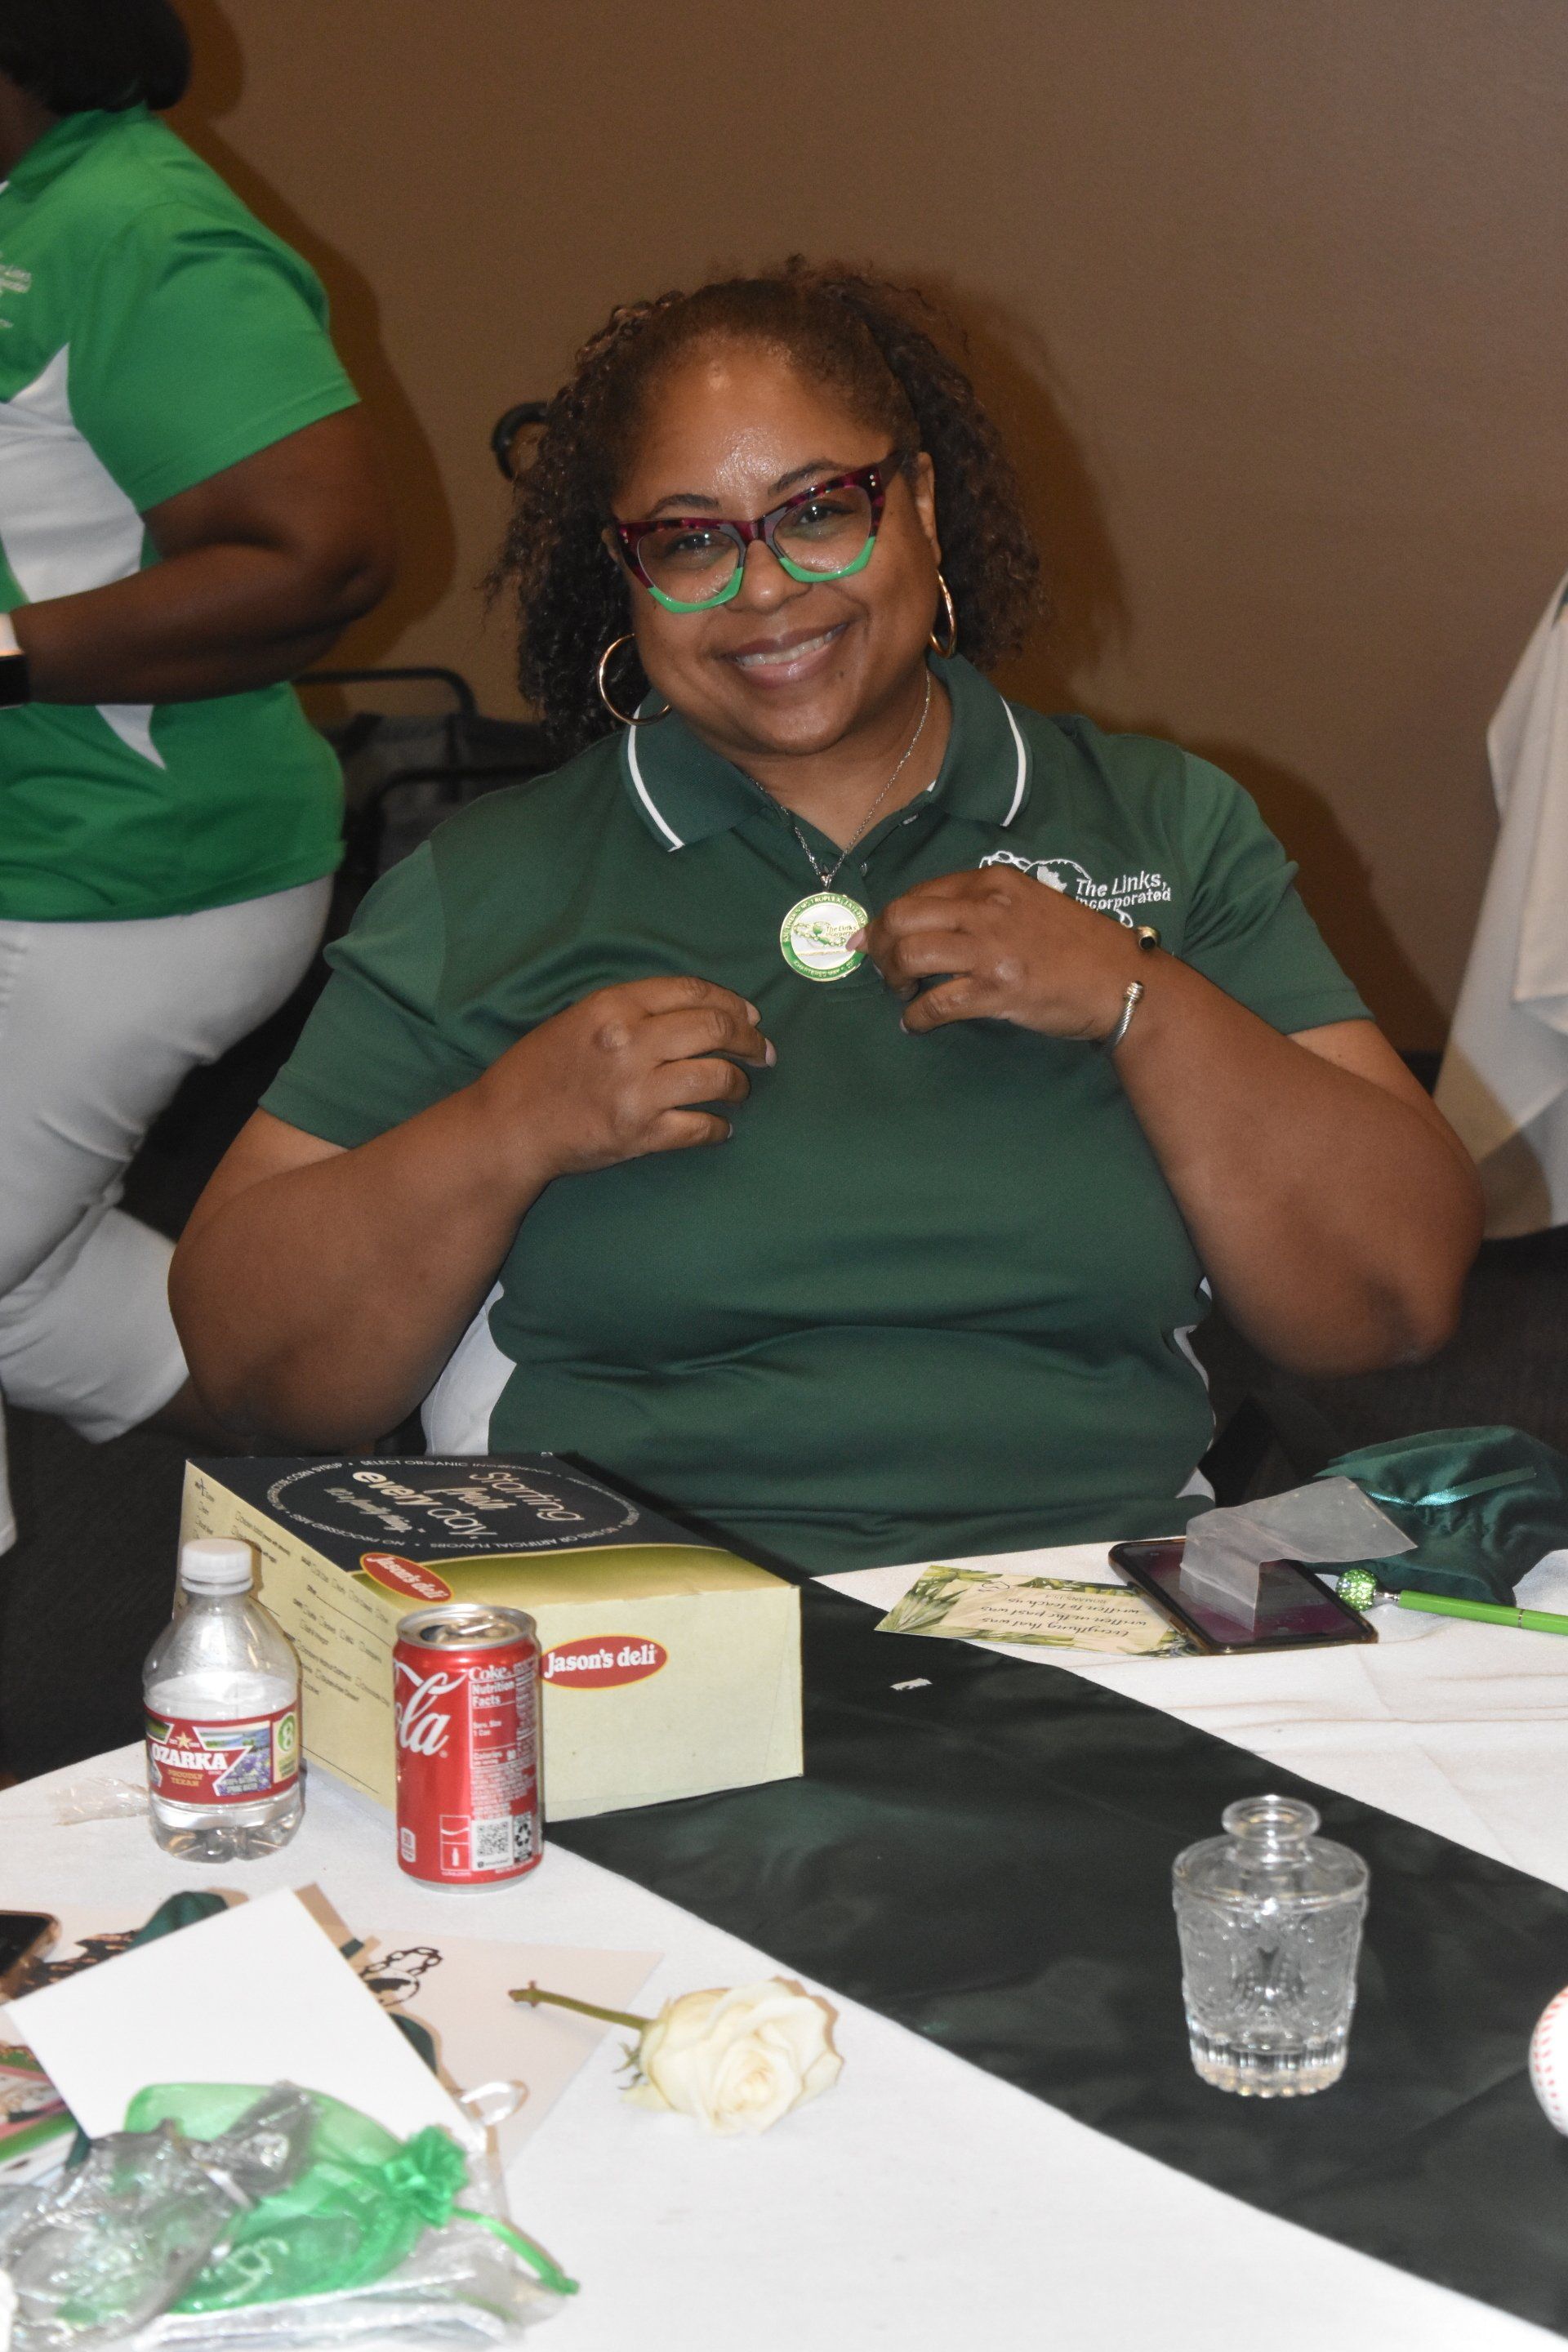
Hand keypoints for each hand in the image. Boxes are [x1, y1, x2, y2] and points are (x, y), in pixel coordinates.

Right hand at [472, 975, 773, 1186]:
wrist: (508, 1126)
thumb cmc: (539, 1070)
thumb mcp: (579, 1018)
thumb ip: (631, 1010)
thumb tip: (695, 1012)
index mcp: (614, 1005)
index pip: (691, 991)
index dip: (731, 1001)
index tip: (751, 1015)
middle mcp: (630, 1042)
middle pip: (714, 1029)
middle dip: (749, 1039)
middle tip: (762, 1051)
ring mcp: (637, 1090)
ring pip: (716, 1077)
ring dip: (739, 1084)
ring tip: (740, 1089)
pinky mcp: (640, 1133)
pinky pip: (700, 1128)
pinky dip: (719, 1128)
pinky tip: (722, 1127)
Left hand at [855, 867, 1144, 1038]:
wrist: (1121, 979)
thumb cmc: (1077, 944)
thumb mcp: (1029, 903)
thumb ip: (981, 906)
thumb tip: (927, 924)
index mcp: (992, 882)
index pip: (920, 892)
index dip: (888, 918)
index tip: (872, 937)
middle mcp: (986, 907)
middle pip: (902, 917)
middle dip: (881, 945)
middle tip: (883, 969)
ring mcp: (990, 948)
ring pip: (910, 955)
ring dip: (893, 978)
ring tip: (900, 993)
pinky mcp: (997, 989)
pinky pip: (936, 1003)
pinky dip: (916, 1017)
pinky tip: (915, 1024)